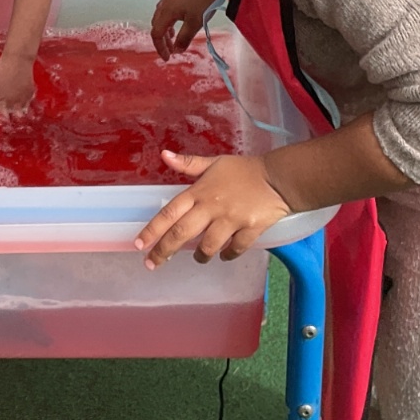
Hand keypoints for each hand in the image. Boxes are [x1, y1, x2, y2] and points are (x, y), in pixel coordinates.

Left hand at [0, 53, 35, 115]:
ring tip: (13, 105)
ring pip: (21, 112)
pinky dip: (25, 102)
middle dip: (9, 115)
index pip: (1, 118)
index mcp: (0, 103)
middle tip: (6, 109)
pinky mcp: (30, 93)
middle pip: (12, 117)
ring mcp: (23, 100)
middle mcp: (13, 104)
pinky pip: (28, 103)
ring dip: (17, 110)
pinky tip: (20, 96)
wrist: (17, 59)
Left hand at [135, 150, 291, 267]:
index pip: (170, 212)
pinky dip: (227, 255)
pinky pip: (234, 249)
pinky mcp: (250, 231)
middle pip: (182, 233)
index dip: (153, 229)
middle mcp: (212, 208)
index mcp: (200, 191)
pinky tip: (224, 255)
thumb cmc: (244, 170)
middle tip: (152, 264)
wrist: (279, 177)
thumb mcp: (215, 162)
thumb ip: (189, 164)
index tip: (140, 244)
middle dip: (164, 251)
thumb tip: (164, 155)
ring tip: (199, 257)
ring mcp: (231, 220)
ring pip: (207, 246)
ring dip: (200, 255)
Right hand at [151, 0, 223, 60]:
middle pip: (157, 24)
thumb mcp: (195, 23)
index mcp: (166, 12)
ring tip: (174, 36)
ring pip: (162, 15)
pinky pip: (168, 7)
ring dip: (166, 28)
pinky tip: (180, 19)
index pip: (156, 34)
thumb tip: (177, 50)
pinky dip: (171, 18)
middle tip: (171, 50)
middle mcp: (164, 2)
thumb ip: (184, 38)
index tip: (167, 57)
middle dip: (162, 39)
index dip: (160, 47)